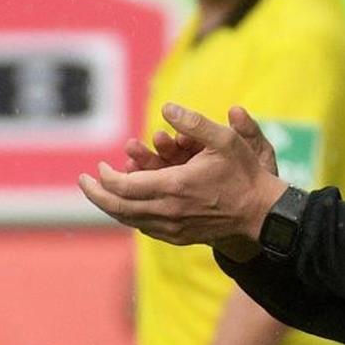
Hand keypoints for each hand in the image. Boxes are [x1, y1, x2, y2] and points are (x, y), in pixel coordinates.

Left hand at [78, 102, 287, 247]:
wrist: (261, 214)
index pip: (123, 187)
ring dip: (111, 207)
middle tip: (84, 182)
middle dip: (96, 194)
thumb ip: (194, 122)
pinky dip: (130, 217)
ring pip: (129, 221)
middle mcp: (168, 211)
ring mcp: (173, 228)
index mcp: (174, 186)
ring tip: (101, 193)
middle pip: (118, 208)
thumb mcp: (225, 140)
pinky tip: (128, 207)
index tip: (96, 166)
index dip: (104, 178)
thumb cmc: (244, 174)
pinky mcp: (179, 237)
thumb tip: (166, 107)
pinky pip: (145, 228)